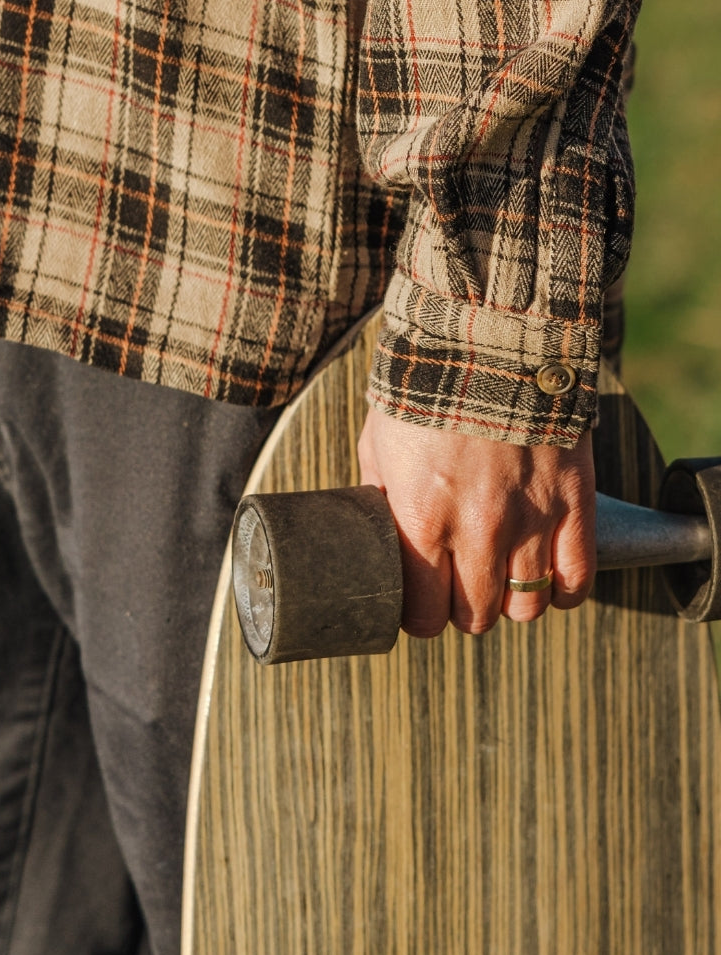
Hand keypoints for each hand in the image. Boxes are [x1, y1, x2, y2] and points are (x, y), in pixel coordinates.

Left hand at [357, 407, 595, 636]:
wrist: (490, 337)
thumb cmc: (425, 389)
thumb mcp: (379, 442)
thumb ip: (379, 495)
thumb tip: (378, 532)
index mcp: (422, 519)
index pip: (425, 615)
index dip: (420, 615)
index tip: (420, 602)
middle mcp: (478, 530)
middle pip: (476, 617)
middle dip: (463, 609)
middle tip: (458, 586)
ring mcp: (531, 518)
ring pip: (527, 607)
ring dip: (511, 600)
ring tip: (501, 576)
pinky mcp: (573, 501)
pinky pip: (576, 579)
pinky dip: (562, 590)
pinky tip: (547, 577)